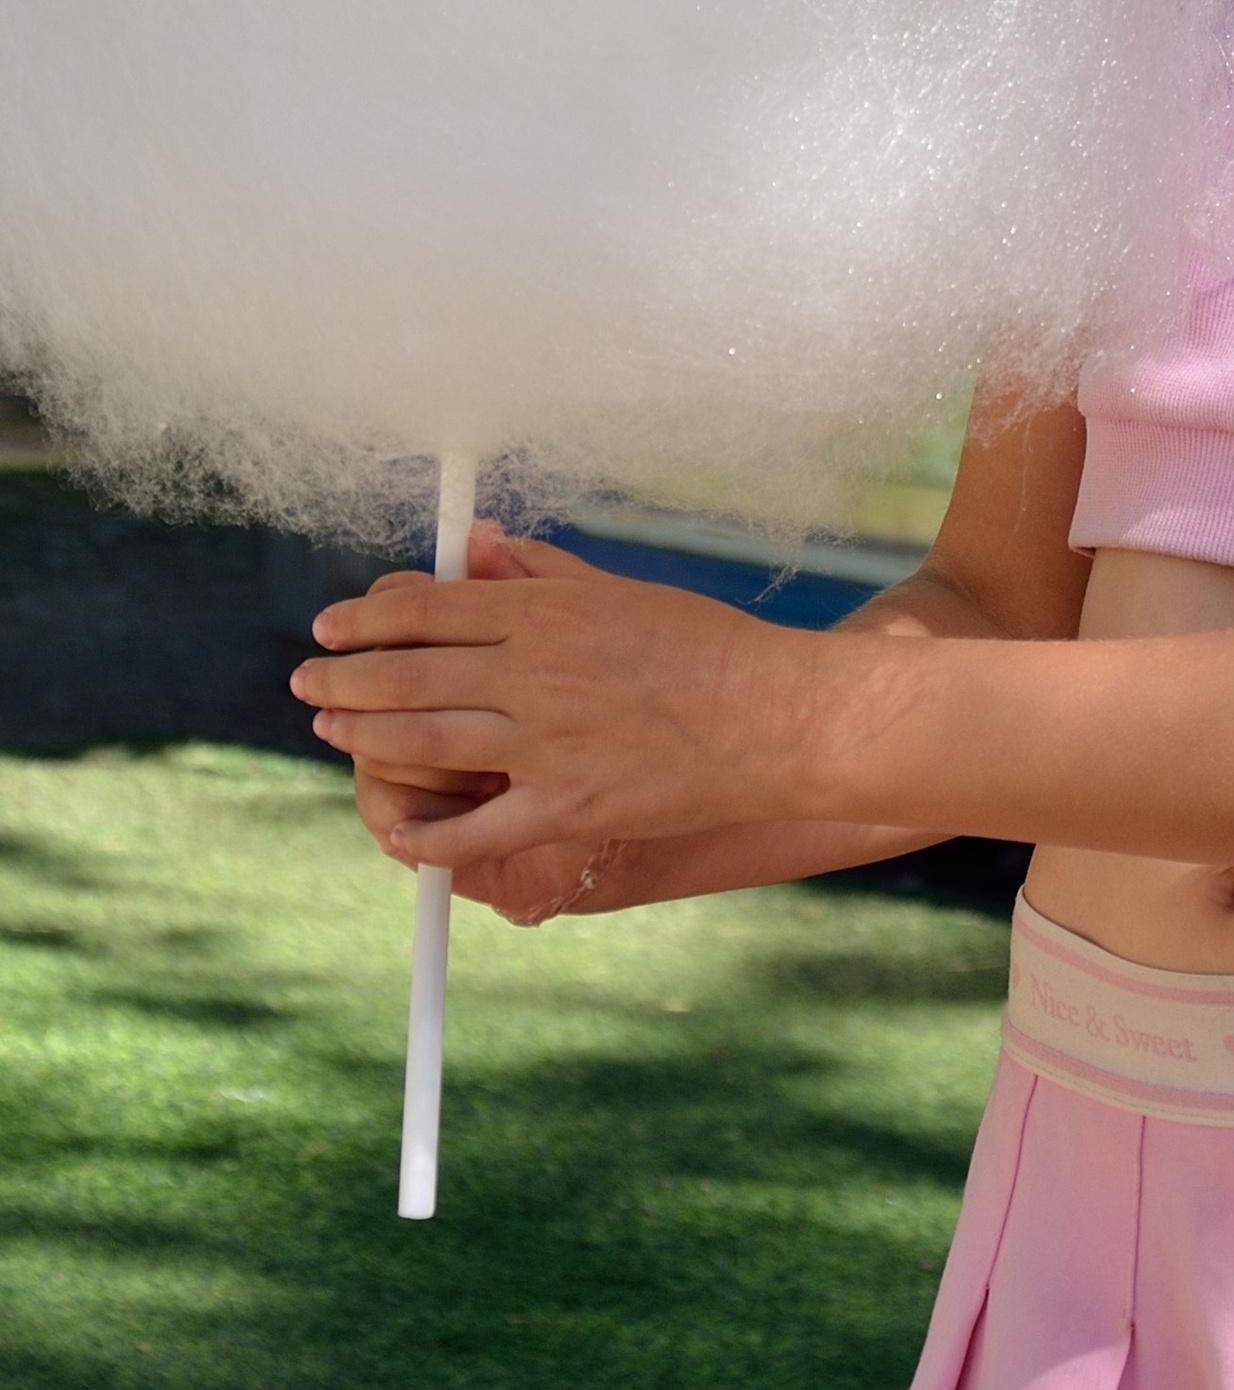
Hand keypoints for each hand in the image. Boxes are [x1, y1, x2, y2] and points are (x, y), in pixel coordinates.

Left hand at [294, 524, 828, 875]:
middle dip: (346, 674)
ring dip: (365, 734)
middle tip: (307, 678)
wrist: (771, 717)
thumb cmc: (704, 646)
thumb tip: (476, 550)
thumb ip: (540, 574)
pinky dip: (426, 839)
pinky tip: (397, 834)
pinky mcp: (565, 808)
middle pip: (409, 671)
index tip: (333, 623)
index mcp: (546, 614)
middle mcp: (533, 674)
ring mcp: (545, 744)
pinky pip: (475, 831)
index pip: (428, 607)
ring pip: (424, 739)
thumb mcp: (621, 592)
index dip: (367, 615)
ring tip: (333, 727)